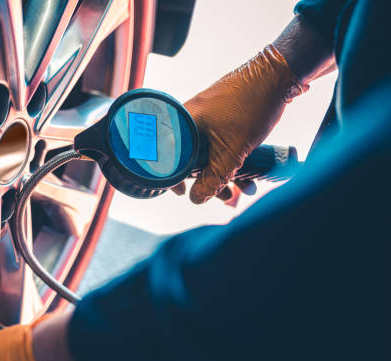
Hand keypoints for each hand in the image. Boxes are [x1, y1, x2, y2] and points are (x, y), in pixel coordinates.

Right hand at [178, 45, 305, 203]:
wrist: (279, 74)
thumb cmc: (252, 106)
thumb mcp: (233, 151)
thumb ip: (214, 178)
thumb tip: (197, 199)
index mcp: (183, 123)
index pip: (167, 158)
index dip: (175, 179)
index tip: (186, 193)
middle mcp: (188, 118)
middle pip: (190, 158)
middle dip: (209, 180)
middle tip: (225, 195)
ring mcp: (205, 116)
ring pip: (207, 152)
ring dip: (224, 172)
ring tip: (245, 185)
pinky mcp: (219, 115)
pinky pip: (217, 142)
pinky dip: (230, 157)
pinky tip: (247, 168)